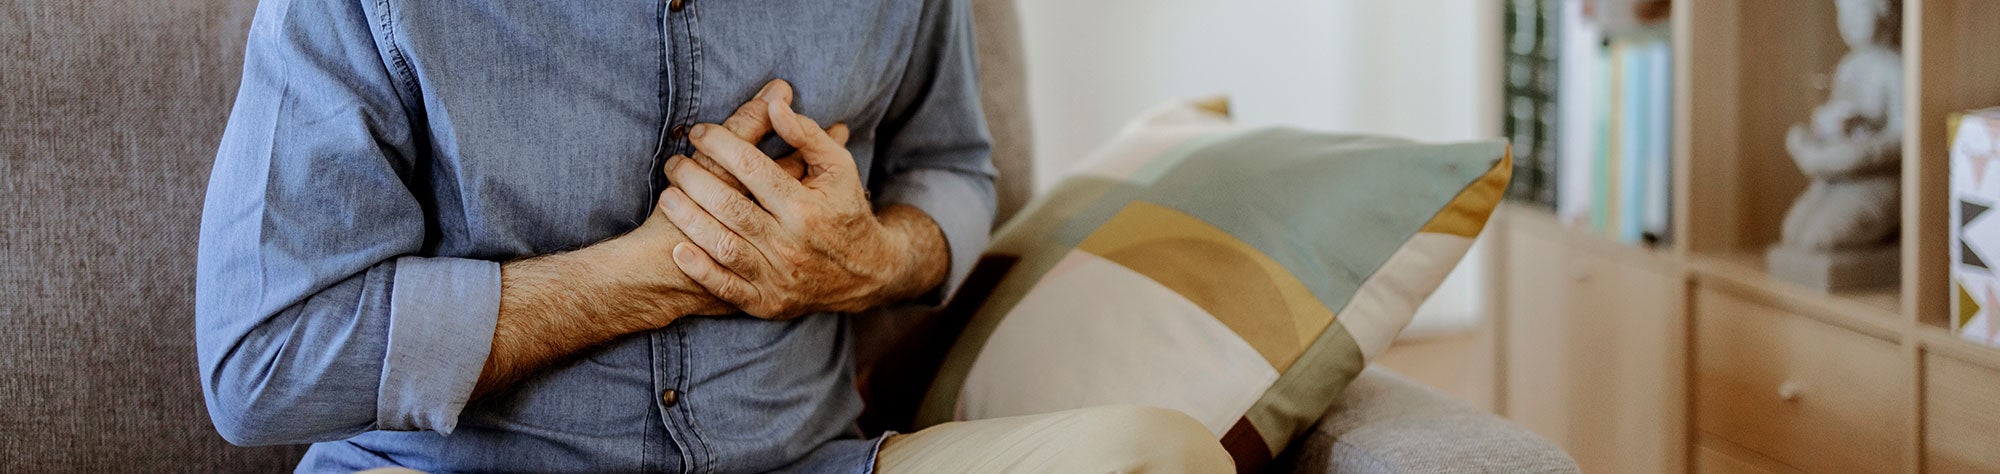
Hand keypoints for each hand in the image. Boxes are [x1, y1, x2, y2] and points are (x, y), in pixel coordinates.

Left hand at [609, 81, 840, 316]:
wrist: (866, 274)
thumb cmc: (844, 209)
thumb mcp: (837, 167)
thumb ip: (806, 134)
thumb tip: (775, 102)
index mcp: (807, 207)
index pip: (753, 169)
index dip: (721, 145)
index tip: (698, 131)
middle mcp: (791, 243)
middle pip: (732, 207)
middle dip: (695, 179)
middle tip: (674, 162)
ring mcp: (779, 276)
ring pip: (724, 245)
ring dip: (689, 220)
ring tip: (667, 196)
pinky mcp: (768, 302)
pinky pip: (728, 288)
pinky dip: (701, 270)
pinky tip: (679, 248)